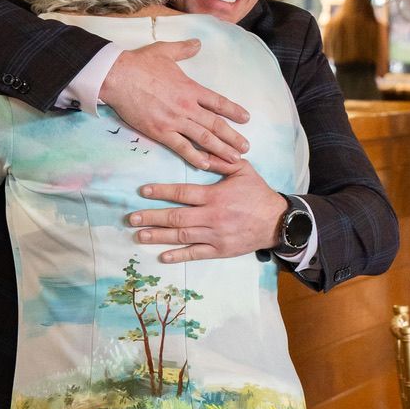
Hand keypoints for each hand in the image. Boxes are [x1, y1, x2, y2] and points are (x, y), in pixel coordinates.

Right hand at [101, 42, 249, 173]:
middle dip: (233, 137)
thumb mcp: (165, 51)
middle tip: (246, 148)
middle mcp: (187, 106)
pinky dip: (195, 157)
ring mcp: (174, 120)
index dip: (234, 111)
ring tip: (234, 160)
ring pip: (204, 138)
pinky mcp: (160, 131)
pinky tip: (206, 165)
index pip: (218, 102)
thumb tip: (197, 43)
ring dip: (221, 150)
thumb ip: (184, 49)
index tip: (246, 118)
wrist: (118, 76)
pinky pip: (182, 147)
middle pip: (216, 124)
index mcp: (190, 88)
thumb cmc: (139, 63)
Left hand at [130, 162, 286, 262]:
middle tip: (132, 218)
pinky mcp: (220, 250)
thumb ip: (221, 160)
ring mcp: (215, 235)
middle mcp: (212, 216)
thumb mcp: (242, 170)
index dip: (161, 192)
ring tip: (139, 236)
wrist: (277, 222)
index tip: (143, 191)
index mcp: (215, 196)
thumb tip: (201, 152)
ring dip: (158, 236)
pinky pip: (196, 254)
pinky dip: (178, 256)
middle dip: (152, 217)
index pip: (182, 193)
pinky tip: (162, 256)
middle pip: (176, 217)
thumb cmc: (258, 194)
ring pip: (182, 236)